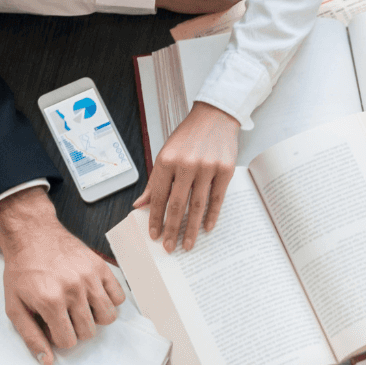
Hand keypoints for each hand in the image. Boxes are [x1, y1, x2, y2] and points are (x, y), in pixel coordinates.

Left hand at [0, 187, 125, 364]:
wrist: (32, 236)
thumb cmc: (22, 272)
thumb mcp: (15, 307)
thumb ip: (31, 337)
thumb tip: (47, 363)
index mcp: (50, 301)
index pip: (68, 341)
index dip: (59, 337)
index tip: (52, 325)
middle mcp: (73, 290)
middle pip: (89, 332)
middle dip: (75, 329)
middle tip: (64, 315)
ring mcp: (90, 277)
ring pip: (108, 317)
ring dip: (94, 318)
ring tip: (80, 307)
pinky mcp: (101, 267)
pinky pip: (119, 297)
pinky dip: (109, 301)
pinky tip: (93, 295)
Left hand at [133, 102, 239, 252]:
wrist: (215, 116)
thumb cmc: (188, 137)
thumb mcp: (166, 154)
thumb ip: (155, 181)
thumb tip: (140, 205)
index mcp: (167, 160)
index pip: (158, 197)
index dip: (155, 218)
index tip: (154, 235)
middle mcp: (186, 164)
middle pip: (177, 205)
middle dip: (171, 229)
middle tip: (169, 247)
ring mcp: (207, 167)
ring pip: (197, 205)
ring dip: (191, 229)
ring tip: (187, 245)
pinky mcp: (225, 170)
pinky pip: (217, 198)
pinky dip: (212, 215)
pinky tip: (207, 228)